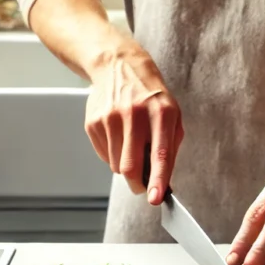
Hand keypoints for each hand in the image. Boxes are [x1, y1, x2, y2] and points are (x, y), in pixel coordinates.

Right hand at [84, 46, 183, 204]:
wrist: (119, 66)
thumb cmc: (151, 97)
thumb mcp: (171, 115)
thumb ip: (169, 148)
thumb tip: (164, 183)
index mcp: (161, 113)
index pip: (159, 153)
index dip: (157, 179)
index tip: (154, 198)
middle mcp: (134, 114)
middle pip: (130, 166)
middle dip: (137, 184)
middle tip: (141, 187)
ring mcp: (110, 117)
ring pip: (116, 165)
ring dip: (125, 166)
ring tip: (131, 146)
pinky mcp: (93, 121)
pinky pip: (104, 155)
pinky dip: (113, 155)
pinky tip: (118, 136)